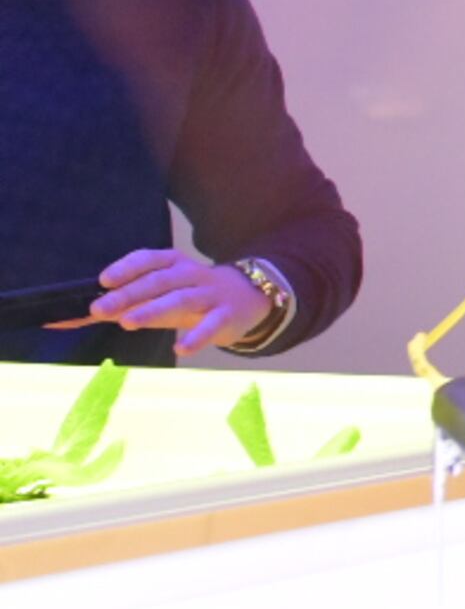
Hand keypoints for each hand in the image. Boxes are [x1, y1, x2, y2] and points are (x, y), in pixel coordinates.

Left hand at [54, 248, 274, 355]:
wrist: (248, 297)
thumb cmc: (191, 295)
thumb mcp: (160, 295)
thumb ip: (123, 304)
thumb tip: (73, 316)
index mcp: (174, 263)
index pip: (148, 260)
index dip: (126, 268)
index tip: (103, 281)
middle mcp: (192, 274)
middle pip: (159, 280)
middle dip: (129, 294)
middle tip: (100, 308)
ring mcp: (211, 294)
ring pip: (182, 298)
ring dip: (154, 309)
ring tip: (129, 323)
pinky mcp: (226, 315)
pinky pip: (212, 324)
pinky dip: (197, 336)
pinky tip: (181, 348)